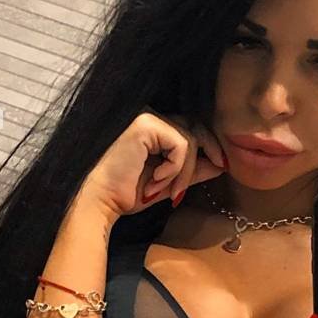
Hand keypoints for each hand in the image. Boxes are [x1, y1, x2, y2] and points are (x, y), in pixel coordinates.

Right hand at [78, 111, 226, 219]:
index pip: (187, 127)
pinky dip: (176, 168)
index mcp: (149, 128)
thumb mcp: (165, 182)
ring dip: (184, 171)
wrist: (97, 201)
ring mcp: (145, 116)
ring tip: (169, 193)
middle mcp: (147, 116)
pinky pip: (181, 144)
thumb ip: (190, 172)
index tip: (220, 166)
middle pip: (193, 124)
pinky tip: (156, 182)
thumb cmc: (123, 193)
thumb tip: (219, 165)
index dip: (207, 144)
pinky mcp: (145, 123)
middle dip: (209, 149)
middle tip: (220, 168)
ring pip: (189, 138)